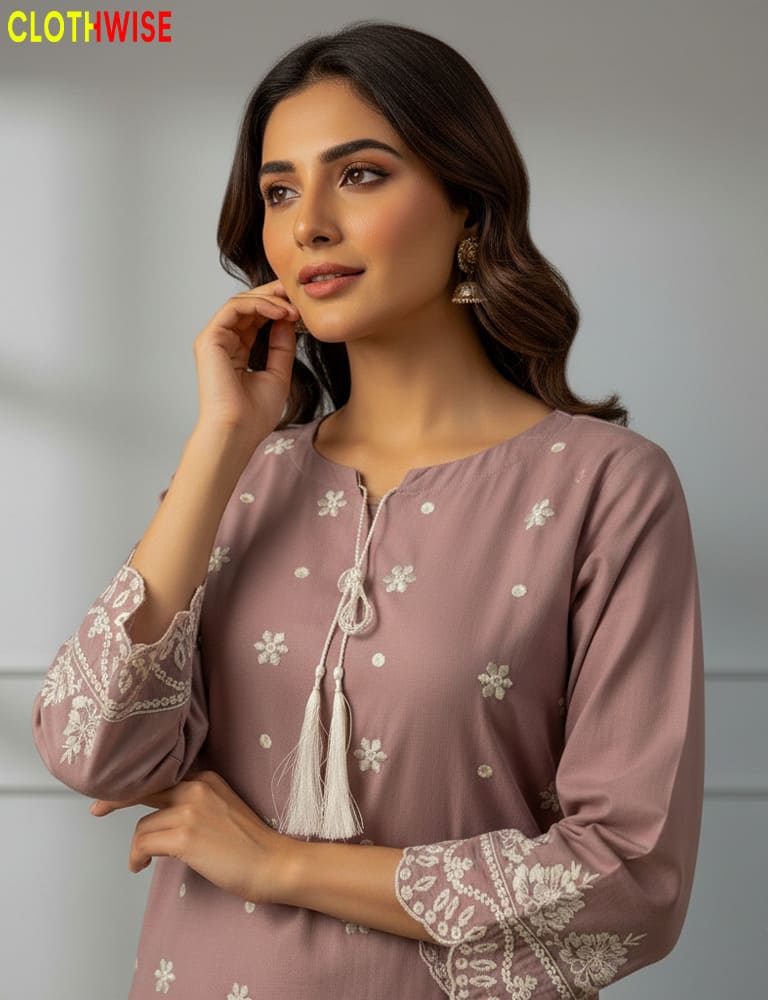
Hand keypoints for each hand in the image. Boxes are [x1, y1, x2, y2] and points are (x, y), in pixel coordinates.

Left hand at [90, 770, 297, 905]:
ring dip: (138, 847)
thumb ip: (193, 802)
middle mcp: (197, 786)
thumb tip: (160, 814)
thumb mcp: (222, 808)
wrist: (273, 863)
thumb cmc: (250, 844)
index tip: (114, 788)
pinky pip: (144, 844)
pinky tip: (141, 867)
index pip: (162, 772)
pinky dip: (137, 857)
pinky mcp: (185, 836)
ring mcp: (190, 810)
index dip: (135, 782)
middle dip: (115, 799)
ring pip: (143, 825)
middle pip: (143, 788)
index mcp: (207, 777)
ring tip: (142, 862)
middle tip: (97, 810)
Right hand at [193, 279, 300, 444]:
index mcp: (237, 351)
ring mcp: (214, 339)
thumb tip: (289, 319)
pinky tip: (281, 312)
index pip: (257, 318)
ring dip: (270, 300)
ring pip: (241, 302)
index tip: (303, 308)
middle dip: (275, 296)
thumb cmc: (254, 414)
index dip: (278, 307)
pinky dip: (259, 304)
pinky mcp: (210, 339)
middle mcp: (223, 342)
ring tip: (294, 307)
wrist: (237, 432)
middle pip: (248, 305)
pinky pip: (234, 308)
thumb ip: (282, 346)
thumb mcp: (278, 373)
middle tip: (299, 294)